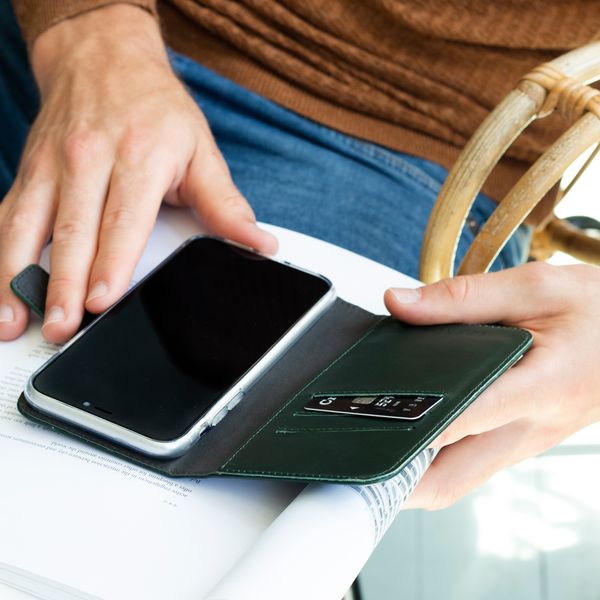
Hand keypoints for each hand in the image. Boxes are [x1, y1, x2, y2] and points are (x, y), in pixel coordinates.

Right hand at [0, 4, 275, 343]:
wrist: (104, 57)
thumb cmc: (156, 109)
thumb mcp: (201, 151)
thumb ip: (226, 205)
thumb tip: (260, 244)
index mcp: (138, 159)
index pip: (122, 220)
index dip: (110, 263)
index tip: (99, 300)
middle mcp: (88, 161)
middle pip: (72, 231)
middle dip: (61, 284)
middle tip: (61, 327)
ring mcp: (52, 167)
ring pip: (27, 228)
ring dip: (17, 278)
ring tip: (16, 322)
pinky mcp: (28, 172)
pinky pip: (6, 217)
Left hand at [384, 262, 599, 509]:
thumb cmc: (596, 311)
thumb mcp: (535, 288)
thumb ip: (462, 297)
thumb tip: (399, 302)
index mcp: (541, 387)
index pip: (463, 418)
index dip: (412, 427)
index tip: (365, 427)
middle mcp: (530, 427)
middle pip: (451, 480)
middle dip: (399, 479)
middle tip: (354, 453)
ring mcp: (526, 441)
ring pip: (459, 480)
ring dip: (414, 475)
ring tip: (371, 444)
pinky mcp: (521, 441)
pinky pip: (471, 464)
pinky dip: (436, 459)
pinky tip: (411, 433)